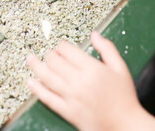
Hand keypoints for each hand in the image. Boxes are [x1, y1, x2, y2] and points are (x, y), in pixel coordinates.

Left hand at [26, 32, 154, 130]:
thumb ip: (107, 48)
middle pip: (55, 62)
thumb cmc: (124, 96)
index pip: (68, 50)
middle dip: (50, 54)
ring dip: (36, 66)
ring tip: (30, 59)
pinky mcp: (67, 111)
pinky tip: (31, 82)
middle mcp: (80, 81)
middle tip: (49, 53)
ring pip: (48, 77)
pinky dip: (37, 89)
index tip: (61, 46)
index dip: (61, 45)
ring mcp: (72, 97)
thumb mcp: (120, 68)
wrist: (124, 124)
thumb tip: (95, 34)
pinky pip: (48, 98)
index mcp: (93, 68)